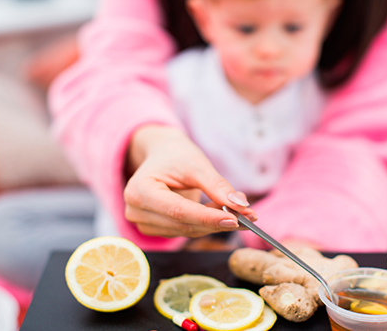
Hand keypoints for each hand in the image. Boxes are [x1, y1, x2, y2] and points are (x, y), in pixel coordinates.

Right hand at [123, 125, 255, 237]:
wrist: (161, 155)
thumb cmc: (176, 155)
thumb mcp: (197, 164)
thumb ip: (217, 185)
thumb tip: (240, 206)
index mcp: (140, 190)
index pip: (178, 211)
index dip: (208, 218)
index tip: (236, 219)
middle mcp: (136, 211)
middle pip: (184, 225)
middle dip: (218, 222)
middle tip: (250, 216)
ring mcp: (144, 223)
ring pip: (187, 231)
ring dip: (215, 224)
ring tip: (240, 212)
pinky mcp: (155, 230)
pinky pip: (186, 231)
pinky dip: (207, 225)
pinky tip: (223, 215)